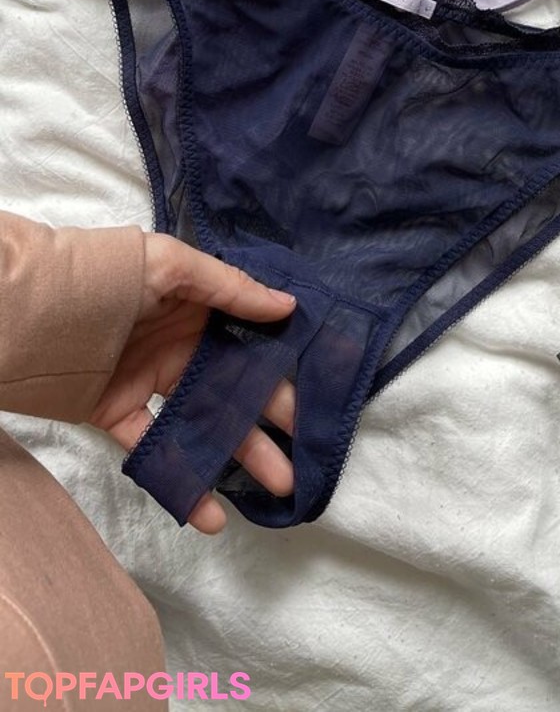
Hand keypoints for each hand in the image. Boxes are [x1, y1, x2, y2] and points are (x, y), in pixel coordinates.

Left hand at [90, 233, 296, 534]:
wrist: (18, 311)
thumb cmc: (99, 274)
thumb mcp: (169, 265)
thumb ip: (229, 287)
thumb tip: (288, 307)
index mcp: (195, 304)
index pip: (248, 339)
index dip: (281, 367)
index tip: (314, 396)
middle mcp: (177, 343)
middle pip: (233, 386)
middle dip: (270, 420)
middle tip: (303, 453)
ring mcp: (147, 381)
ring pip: (202, 423)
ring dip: (238, 455)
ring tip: (276, 485)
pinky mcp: (115, 414)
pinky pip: (154, 451)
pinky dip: (182, 483)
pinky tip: (210, 512)